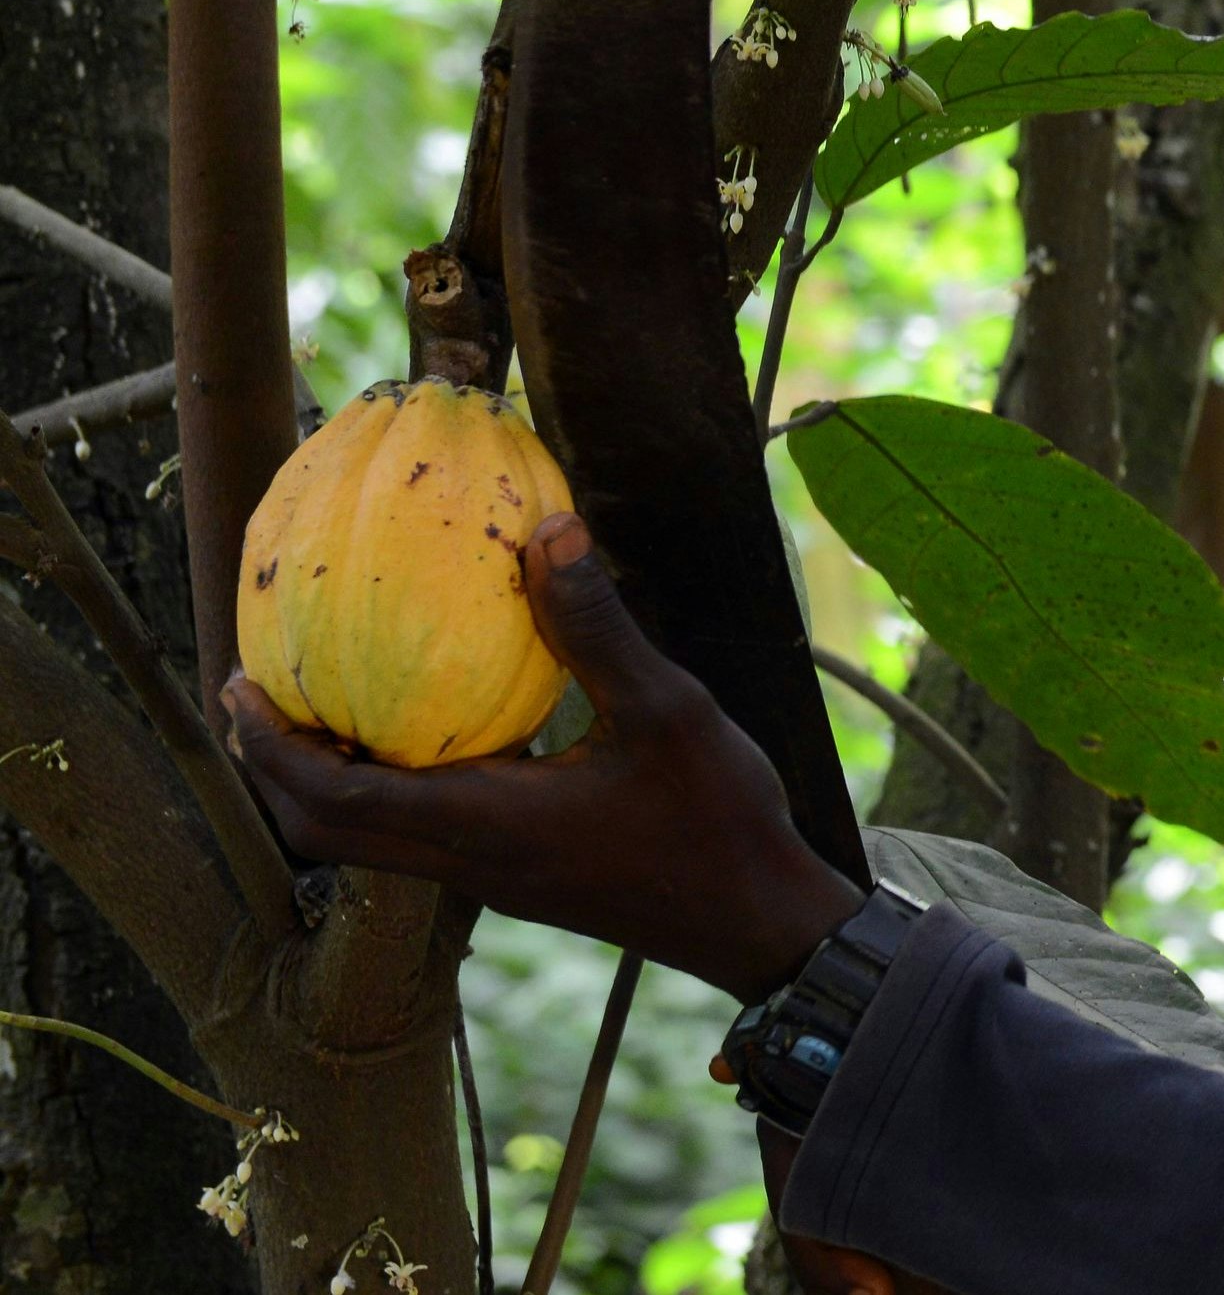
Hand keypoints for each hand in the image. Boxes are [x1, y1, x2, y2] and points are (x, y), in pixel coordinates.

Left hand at [225, 511, 866, 1001]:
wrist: (757, 920)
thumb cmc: (716, 819)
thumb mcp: (668, 710)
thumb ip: (597, 627)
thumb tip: (545, 530)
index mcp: (484, 825)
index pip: (335, 798)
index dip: (271, 745)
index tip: (239, 683)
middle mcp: (470, 861)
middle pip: (324, 833)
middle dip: (272, 769)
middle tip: (257, 697)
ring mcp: (492, 877)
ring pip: (364, 844)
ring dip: (323, 783)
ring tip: (321, 711)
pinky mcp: (519, 879)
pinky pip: (414, 839)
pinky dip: (382, 792)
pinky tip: (424, 739)